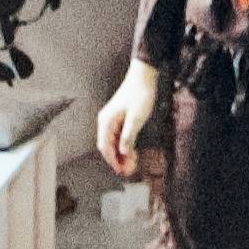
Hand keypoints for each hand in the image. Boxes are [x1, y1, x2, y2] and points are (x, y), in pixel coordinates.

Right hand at [102, 60, 167, 183]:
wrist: (143, 76)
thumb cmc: (140, 94)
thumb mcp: (137, 118)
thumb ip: (129, 136)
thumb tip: (123, 152)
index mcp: (106, 122)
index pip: (105, 147)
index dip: (113, 161)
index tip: (122, 171)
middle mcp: (105, 121)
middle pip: (107, 146)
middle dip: (117, 159)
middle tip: (129, 170)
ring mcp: (110, 119)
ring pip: (112, 141)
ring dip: (120, 153)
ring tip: (131, 162)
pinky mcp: (117, 117)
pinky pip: (116, 135)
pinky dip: (123, 144)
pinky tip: (131, 149)